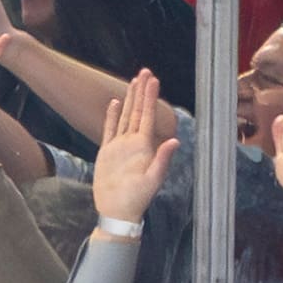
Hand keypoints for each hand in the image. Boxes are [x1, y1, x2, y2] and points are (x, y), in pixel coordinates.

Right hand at [88, 68, 177, 226]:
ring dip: (130, 99)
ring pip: (126, 116)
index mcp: (144, 146)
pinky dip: (112, 116)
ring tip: (133, 82)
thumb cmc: (137, 198)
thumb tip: (175, 140)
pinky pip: (110, 129)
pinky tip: (115, 103)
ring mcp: (120, 146)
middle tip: (145, 72)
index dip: (150, 98)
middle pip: (138, 111)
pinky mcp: (107, 151)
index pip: (147, 116)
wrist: (117, 210)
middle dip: (142, 92)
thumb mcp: (152, 180)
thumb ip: (162, 159)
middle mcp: (133, 142)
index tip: (153, 81)